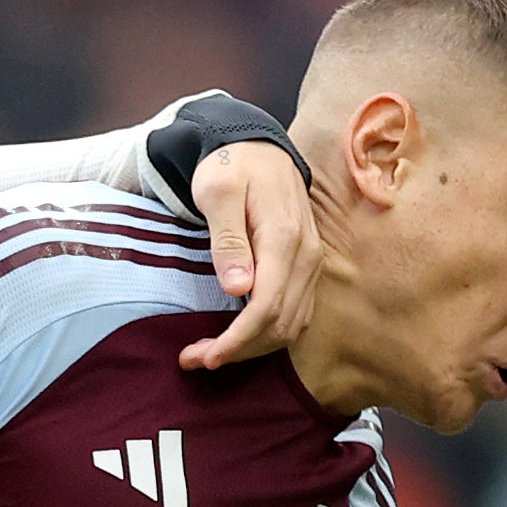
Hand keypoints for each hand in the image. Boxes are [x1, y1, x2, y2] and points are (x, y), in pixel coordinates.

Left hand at [181, 143, 332, 369]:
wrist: (260, 148)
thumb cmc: (232, 166)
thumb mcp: (217, 192)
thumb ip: (227, 240)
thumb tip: (238, 288)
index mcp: (284, 238)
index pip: (267, 306)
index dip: (237, 340)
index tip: (205, 356)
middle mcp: (306, 256)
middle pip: (280, 324)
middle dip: (239, 350)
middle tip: (195, 358)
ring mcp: (311, 263)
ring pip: (291, 325)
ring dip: (253, 347)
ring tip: (211, 352)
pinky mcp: (307, 268)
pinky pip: (296, 314)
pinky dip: (268, 334)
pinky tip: (239, 336)